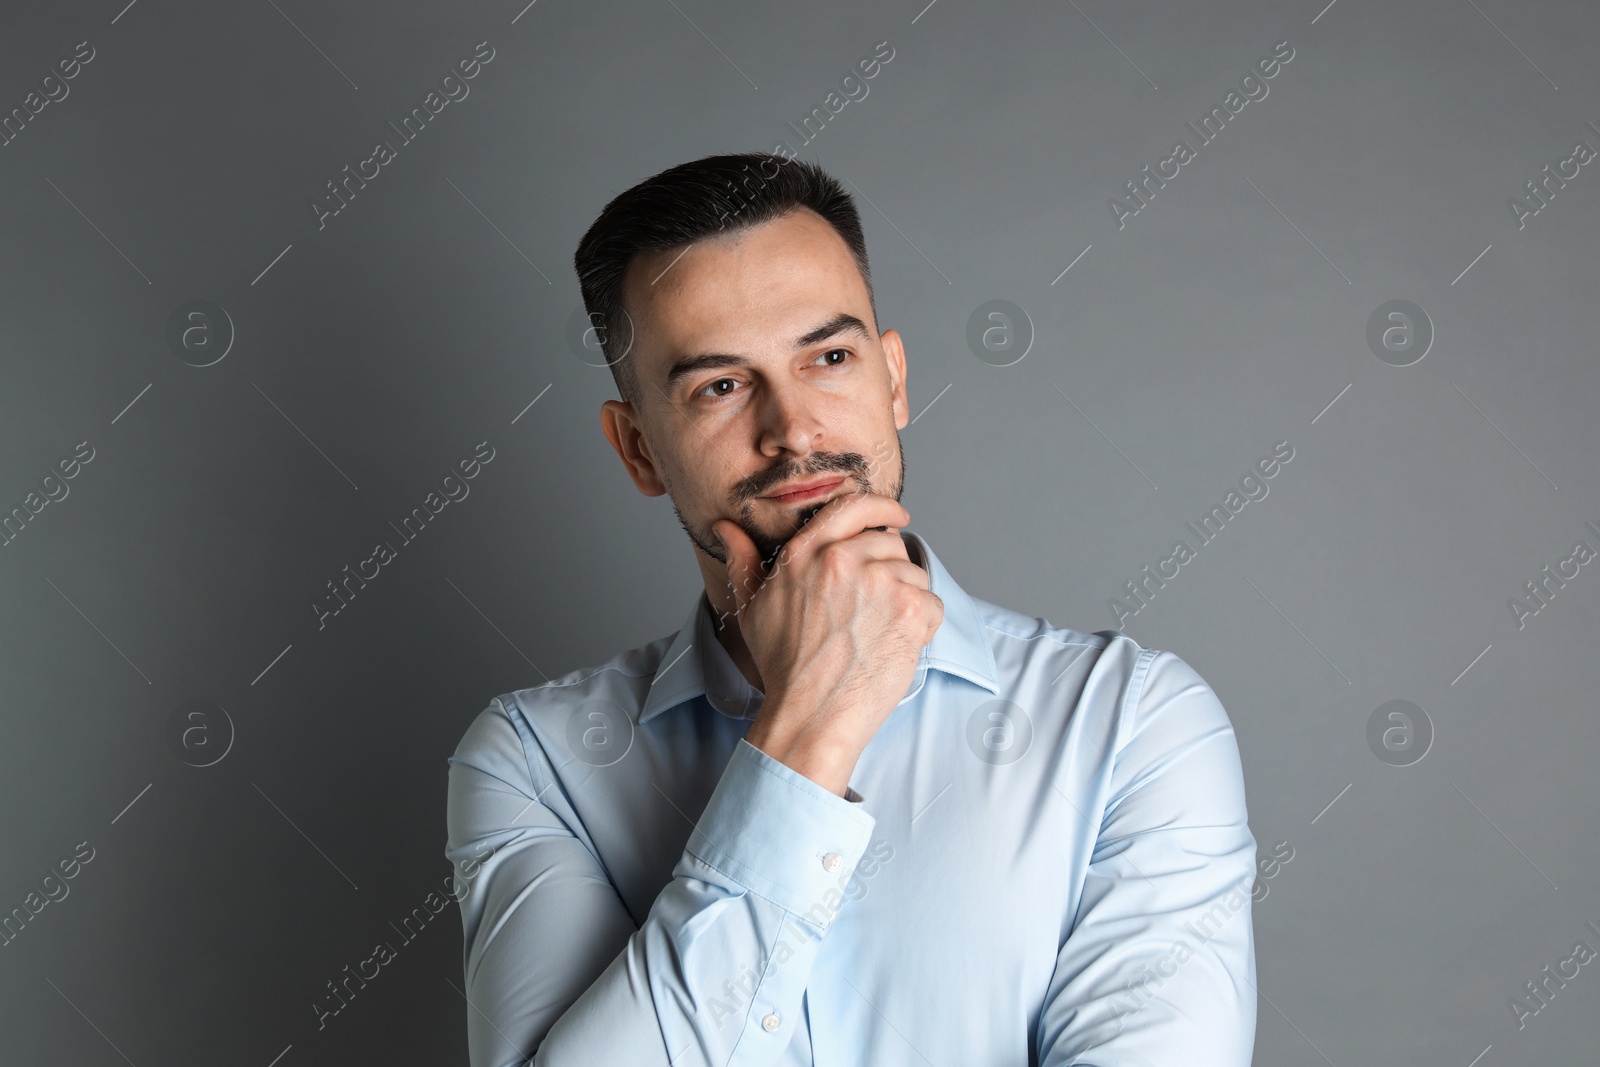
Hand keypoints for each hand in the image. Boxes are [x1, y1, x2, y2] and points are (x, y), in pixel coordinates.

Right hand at [712, 491, 943, 794]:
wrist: (812, 715)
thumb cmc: (783, 667)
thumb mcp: (752, 607)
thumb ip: (742, 560)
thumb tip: (726, 528)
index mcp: (807, 553)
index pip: (853, 506)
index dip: (881, 507)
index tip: (896, 515)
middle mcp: (845, 560)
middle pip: (888, 543)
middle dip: (888, 570)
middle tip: (875, 606)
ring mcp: (881, 583)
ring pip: (913, 574)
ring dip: (905, 598)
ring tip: (878, 631)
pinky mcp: (910, 611)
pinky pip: (932, 603)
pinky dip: (922, 624)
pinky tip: (895, 644)